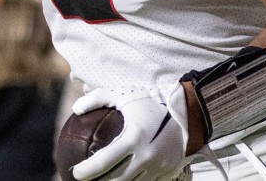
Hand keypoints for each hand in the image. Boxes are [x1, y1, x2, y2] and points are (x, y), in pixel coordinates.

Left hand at [68, 85, 191, 180]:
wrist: (190, 112)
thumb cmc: (152, 101)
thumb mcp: (123, 94)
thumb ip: (97, 98)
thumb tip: (75, 109)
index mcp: (134, 138)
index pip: (105, 161)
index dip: (87, 171)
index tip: (75, 173)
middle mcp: (147, 156)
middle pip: (116, 179)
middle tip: (86, 180)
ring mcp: (159, 167)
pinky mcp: (169, 172)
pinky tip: (122, 180)